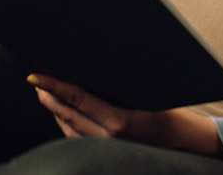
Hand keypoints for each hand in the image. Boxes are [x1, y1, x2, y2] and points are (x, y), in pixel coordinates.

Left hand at [28, 74, 222, 156]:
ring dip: (55, 111)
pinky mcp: (107, 152)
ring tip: (45, 95)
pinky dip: (66, 125)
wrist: (184, 141)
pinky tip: (63, 115)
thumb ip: (115, 87)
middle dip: (49, 98)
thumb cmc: (170, 114)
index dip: (54, 86)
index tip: (38, 76)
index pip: (77, 99)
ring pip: (69, 130)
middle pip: (68, 115)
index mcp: (119, 122)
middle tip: (37, 82)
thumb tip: (89, 71)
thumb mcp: (145, 94)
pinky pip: (78, 139)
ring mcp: (106, 148)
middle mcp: (109, 138)